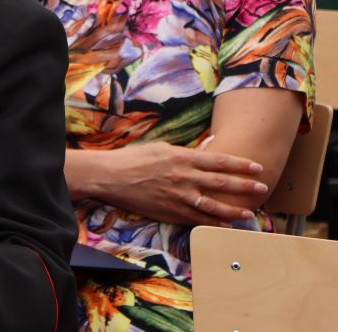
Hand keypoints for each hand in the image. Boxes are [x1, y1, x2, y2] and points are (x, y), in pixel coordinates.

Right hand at [86, 141, 268, 225]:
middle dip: (245, 186)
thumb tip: (209, 149)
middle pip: (222, 183)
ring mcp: (178, 197)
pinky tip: (225, 225)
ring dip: (234, 210)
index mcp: (182, 158)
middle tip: (263, 188)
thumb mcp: (161, 148)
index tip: (257, 167)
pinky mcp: (170, 212)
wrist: (110, 176)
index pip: (219, 161)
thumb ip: (187, 152)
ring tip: (249, 213)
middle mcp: (184, 178)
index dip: (241, 165)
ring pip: (214, 205)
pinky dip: (213, 223)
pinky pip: (197, 219)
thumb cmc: (133, 159)